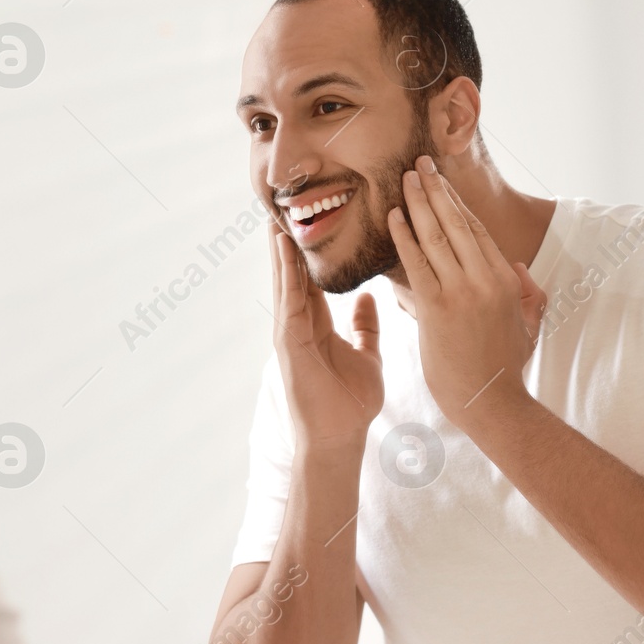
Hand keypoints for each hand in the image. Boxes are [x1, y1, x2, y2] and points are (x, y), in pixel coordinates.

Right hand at [267, 221, 384, 451]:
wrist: (340, 438)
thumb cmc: (352, 403)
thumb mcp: (366, 355)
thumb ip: (364, 326)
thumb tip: (366, 298)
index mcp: (316, 324)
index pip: (310, 278)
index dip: (308, 250)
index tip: (309, 220)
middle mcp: (298, 324)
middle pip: (291, 273)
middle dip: (288, 242)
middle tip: (284, 205)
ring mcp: (289, 332)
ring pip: (284, 280)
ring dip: (280, 248)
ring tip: (277, 214)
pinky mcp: (289, 342)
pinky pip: (289, 298)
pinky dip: (287, 272)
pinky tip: (286, 247)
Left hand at [386, 157, 546, 430]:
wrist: (489, 402)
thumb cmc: (505, 366)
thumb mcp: (529, 324)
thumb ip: (529, 293)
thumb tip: (519, 266)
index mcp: (506, 279)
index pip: (476, 230)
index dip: (456, 202)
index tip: (442, 182)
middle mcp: (483, 279)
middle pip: (455, 223)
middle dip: (436, 189)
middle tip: (419, 163)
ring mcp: (459, 291)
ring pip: (435, 235)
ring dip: (418, 202)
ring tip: (404, 178)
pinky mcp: (435, 307)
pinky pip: (415, 262)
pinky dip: (403, 236)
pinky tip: (393, 215)